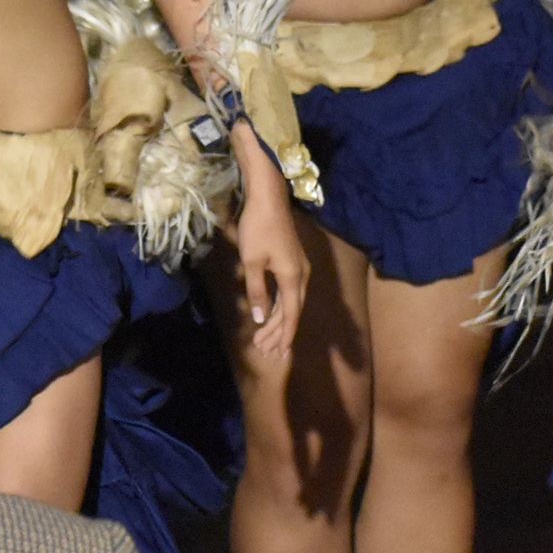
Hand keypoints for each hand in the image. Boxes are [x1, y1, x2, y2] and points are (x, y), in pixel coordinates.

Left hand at [229, 128, 309, 357]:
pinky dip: (279, 305)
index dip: (284, 335)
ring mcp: (298, 268)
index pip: (290, 315)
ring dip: (277, 320)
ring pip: (290, 301)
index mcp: (292, 278)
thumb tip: (259, 317)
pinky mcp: (292, 261)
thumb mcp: (252, 262)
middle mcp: (301, 276)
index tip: (279, 353)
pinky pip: (288, 291)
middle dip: (278, 331)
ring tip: (264, 337)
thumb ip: (257, 291)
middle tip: (265, 350)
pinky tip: (268, 311)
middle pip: (291, 311)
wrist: (268, 199)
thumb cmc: (258, 229)